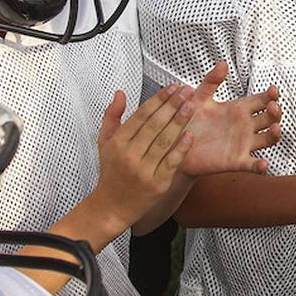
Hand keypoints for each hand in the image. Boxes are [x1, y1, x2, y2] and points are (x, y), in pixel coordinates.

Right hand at [92, 85, 196, 229]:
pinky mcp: (157, 184)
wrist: (112, 207)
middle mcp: (130, 155)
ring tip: (191, 106)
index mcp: (117, 143)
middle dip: (172, 105)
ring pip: (164, 141)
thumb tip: (121, 93)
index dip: (158, 99)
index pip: (140, 115)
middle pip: (154, 125)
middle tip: (186, 92)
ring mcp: (144, 170)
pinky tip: (190, 135)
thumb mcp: (104, 143)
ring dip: (179, 121)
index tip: (171, 88)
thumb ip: (112, 116)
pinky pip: (172, 162)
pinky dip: (181, 148)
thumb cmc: (111, 173)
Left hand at [176, 61, 281, 176]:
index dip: (270, 95)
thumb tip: (223, 63)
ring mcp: (242, 144)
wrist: (173, 145)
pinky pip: (252, 165)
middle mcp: (244, 127)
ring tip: (274, 129)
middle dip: (275, 112)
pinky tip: (264, 165)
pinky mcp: (235, 161)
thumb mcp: (198, 98)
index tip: (273, 90)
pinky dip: (260, 167)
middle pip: (269, 118)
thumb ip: (211, 82)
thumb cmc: (187, 121)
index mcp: (238, 109)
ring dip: (274, 134)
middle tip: (273, 106)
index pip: (262, 100)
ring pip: (267, 139)